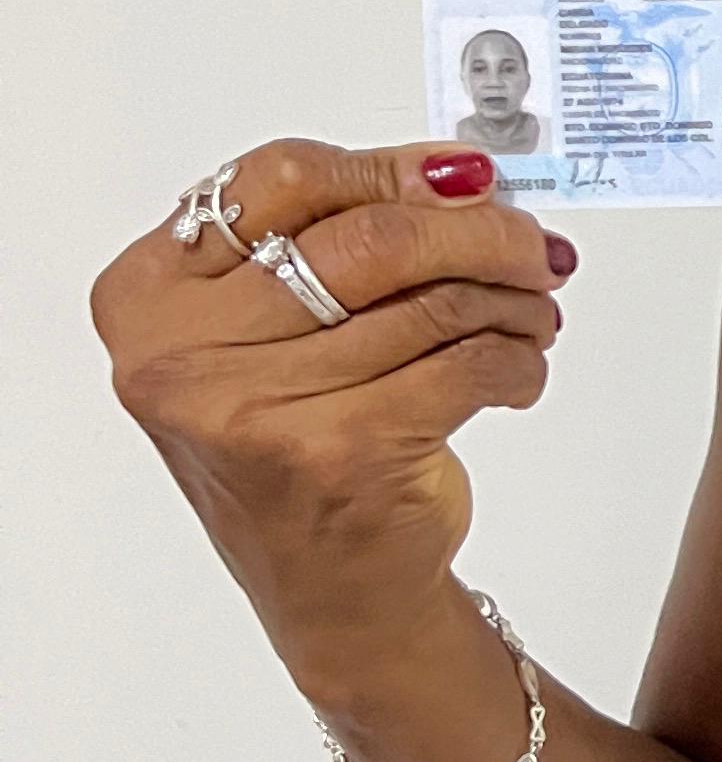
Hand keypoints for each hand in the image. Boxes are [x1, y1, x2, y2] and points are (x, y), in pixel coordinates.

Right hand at [91, 142, 571, 705]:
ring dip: (511, 301)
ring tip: (533, 313)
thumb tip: (458, 173)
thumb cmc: (302, 447)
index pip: (282, 180)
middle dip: (478, 232)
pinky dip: (517, 358)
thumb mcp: (273, 335)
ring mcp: (256, 409)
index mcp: (148, 296)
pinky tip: (518, 369)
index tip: (463, 177)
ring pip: (432, 303)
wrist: (329, 591)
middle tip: (533, 245)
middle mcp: (182, 354)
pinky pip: (467, 365)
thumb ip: (333, 242)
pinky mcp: (341, 453)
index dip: (390, 170)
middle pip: (368, 238)